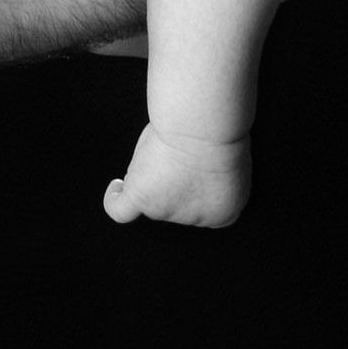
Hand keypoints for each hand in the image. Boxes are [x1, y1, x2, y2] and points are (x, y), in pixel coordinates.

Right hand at [102, 124, 250, 227]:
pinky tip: (117, 186)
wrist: (204, 128)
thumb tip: (193, 170)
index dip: (199, 187)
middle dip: (176, 180)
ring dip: (153, 176)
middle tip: (179, 152)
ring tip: (161, 148)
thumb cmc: (222, 131)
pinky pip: (120, 209)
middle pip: (176, 203)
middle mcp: (196, 219)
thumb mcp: (233, 158)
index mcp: (225, 211)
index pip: (205, 208)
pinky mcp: (142, 199)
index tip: (195, 170)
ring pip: (152, 198)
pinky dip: (114, 200)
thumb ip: (215, 174)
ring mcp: (167, 211)